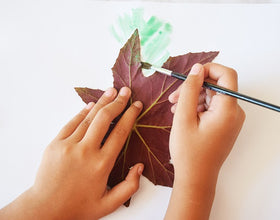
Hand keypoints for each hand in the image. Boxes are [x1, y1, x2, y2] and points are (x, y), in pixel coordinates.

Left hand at [0, 87, 143, 219]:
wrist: (46, 209)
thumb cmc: (79, 207)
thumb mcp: (110, 204)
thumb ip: (130, 186)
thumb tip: (139, 166)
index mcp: (102, 164)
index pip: (120, 132)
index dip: (130, 116)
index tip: (137, 106)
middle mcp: (86, 151)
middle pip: (105, 119)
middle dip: (118, 102)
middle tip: (126, 92)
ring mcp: (69, 146)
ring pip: (88, 118)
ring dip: (102, 102)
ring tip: (111, 91)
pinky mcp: (55, 144)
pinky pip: (71, 123)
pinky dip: (82, 112)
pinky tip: (91, 104)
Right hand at [165, 63, 244, 219]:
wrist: (196, 178)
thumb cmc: (189, 152)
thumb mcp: (183, 117)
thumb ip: (190, 89)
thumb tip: (197, 68)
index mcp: (228, 109)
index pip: (226, 75)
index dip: (208, 69)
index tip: (190, 75)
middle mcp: (234, 112)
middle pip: (217, 86)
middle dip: (195, 87)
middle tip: (174, 97)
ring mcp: (231, 119)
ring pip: (213, 96)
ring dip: (193, 97)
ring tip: (175, 108)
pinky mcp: (225, 125)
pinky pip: (213, 107)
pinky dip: (198, 107)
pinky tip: (183, 114)